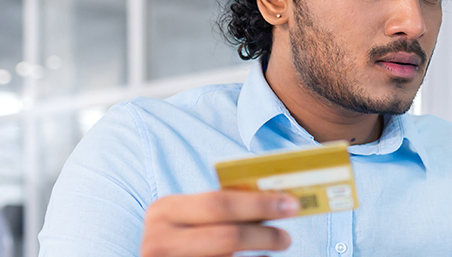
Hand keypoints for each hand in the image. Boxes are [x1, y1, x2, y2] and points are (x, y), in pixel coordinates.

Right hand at [141, 191, 301, 256]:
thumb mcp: (191, 216)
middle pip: (227, 237)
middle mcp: (160, 239)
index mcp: (165, 210)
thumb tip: (275, 200)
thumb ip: (223, 209)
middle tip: (287, 236)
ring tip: (280, 244)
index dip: (259, 204)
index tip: (291, 204)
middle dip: (264, 235)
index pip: (218, 204)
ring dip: (261, 252)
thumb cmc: (183, 235)